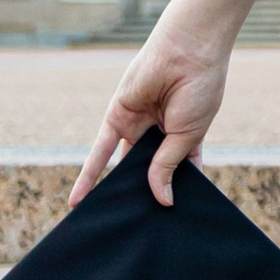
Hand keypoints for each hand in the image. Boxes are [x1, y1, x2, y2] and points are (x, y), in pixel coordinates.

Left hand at [70, 18, 233, 209]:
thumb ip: (168, 166)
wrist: (188, 51)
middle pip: (146, 173)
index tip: (168, 221)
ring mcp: (137, 126)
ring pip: (122, 165)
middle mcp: (159, 135)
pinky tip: (80, 198)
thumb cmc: (200, 89)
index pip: (177, 175)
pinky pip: (100, 150)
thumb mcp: (188, 135)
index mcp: (184, 139)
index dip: (173, 194)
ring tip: (107, 221)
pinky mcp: (117, 117)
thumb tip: (162, 200)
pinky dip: (90, 174)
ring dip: (114, 189)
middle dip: (141, 195)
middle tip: (133, 228)